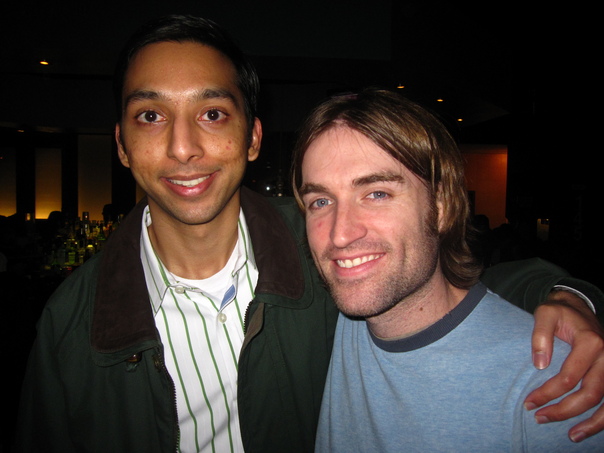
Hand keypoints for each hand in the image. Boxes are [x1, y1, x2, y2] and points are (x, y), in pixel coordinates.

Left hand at [524, 290, 603, 441]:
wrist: (578, 307)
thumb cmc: (559, 312)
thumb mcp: (545, 313)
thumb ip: (540, 335)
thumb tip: (539, 364)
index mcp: (590, 342)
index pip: (569, 376)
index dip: (548, 393)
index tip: (529, 402)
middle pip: (589, 393)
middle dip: (564, 410)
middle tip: (540, 417)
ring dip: (590, 422)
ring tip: (571, 435)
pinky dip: (602, 418)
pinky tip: (587, 429)